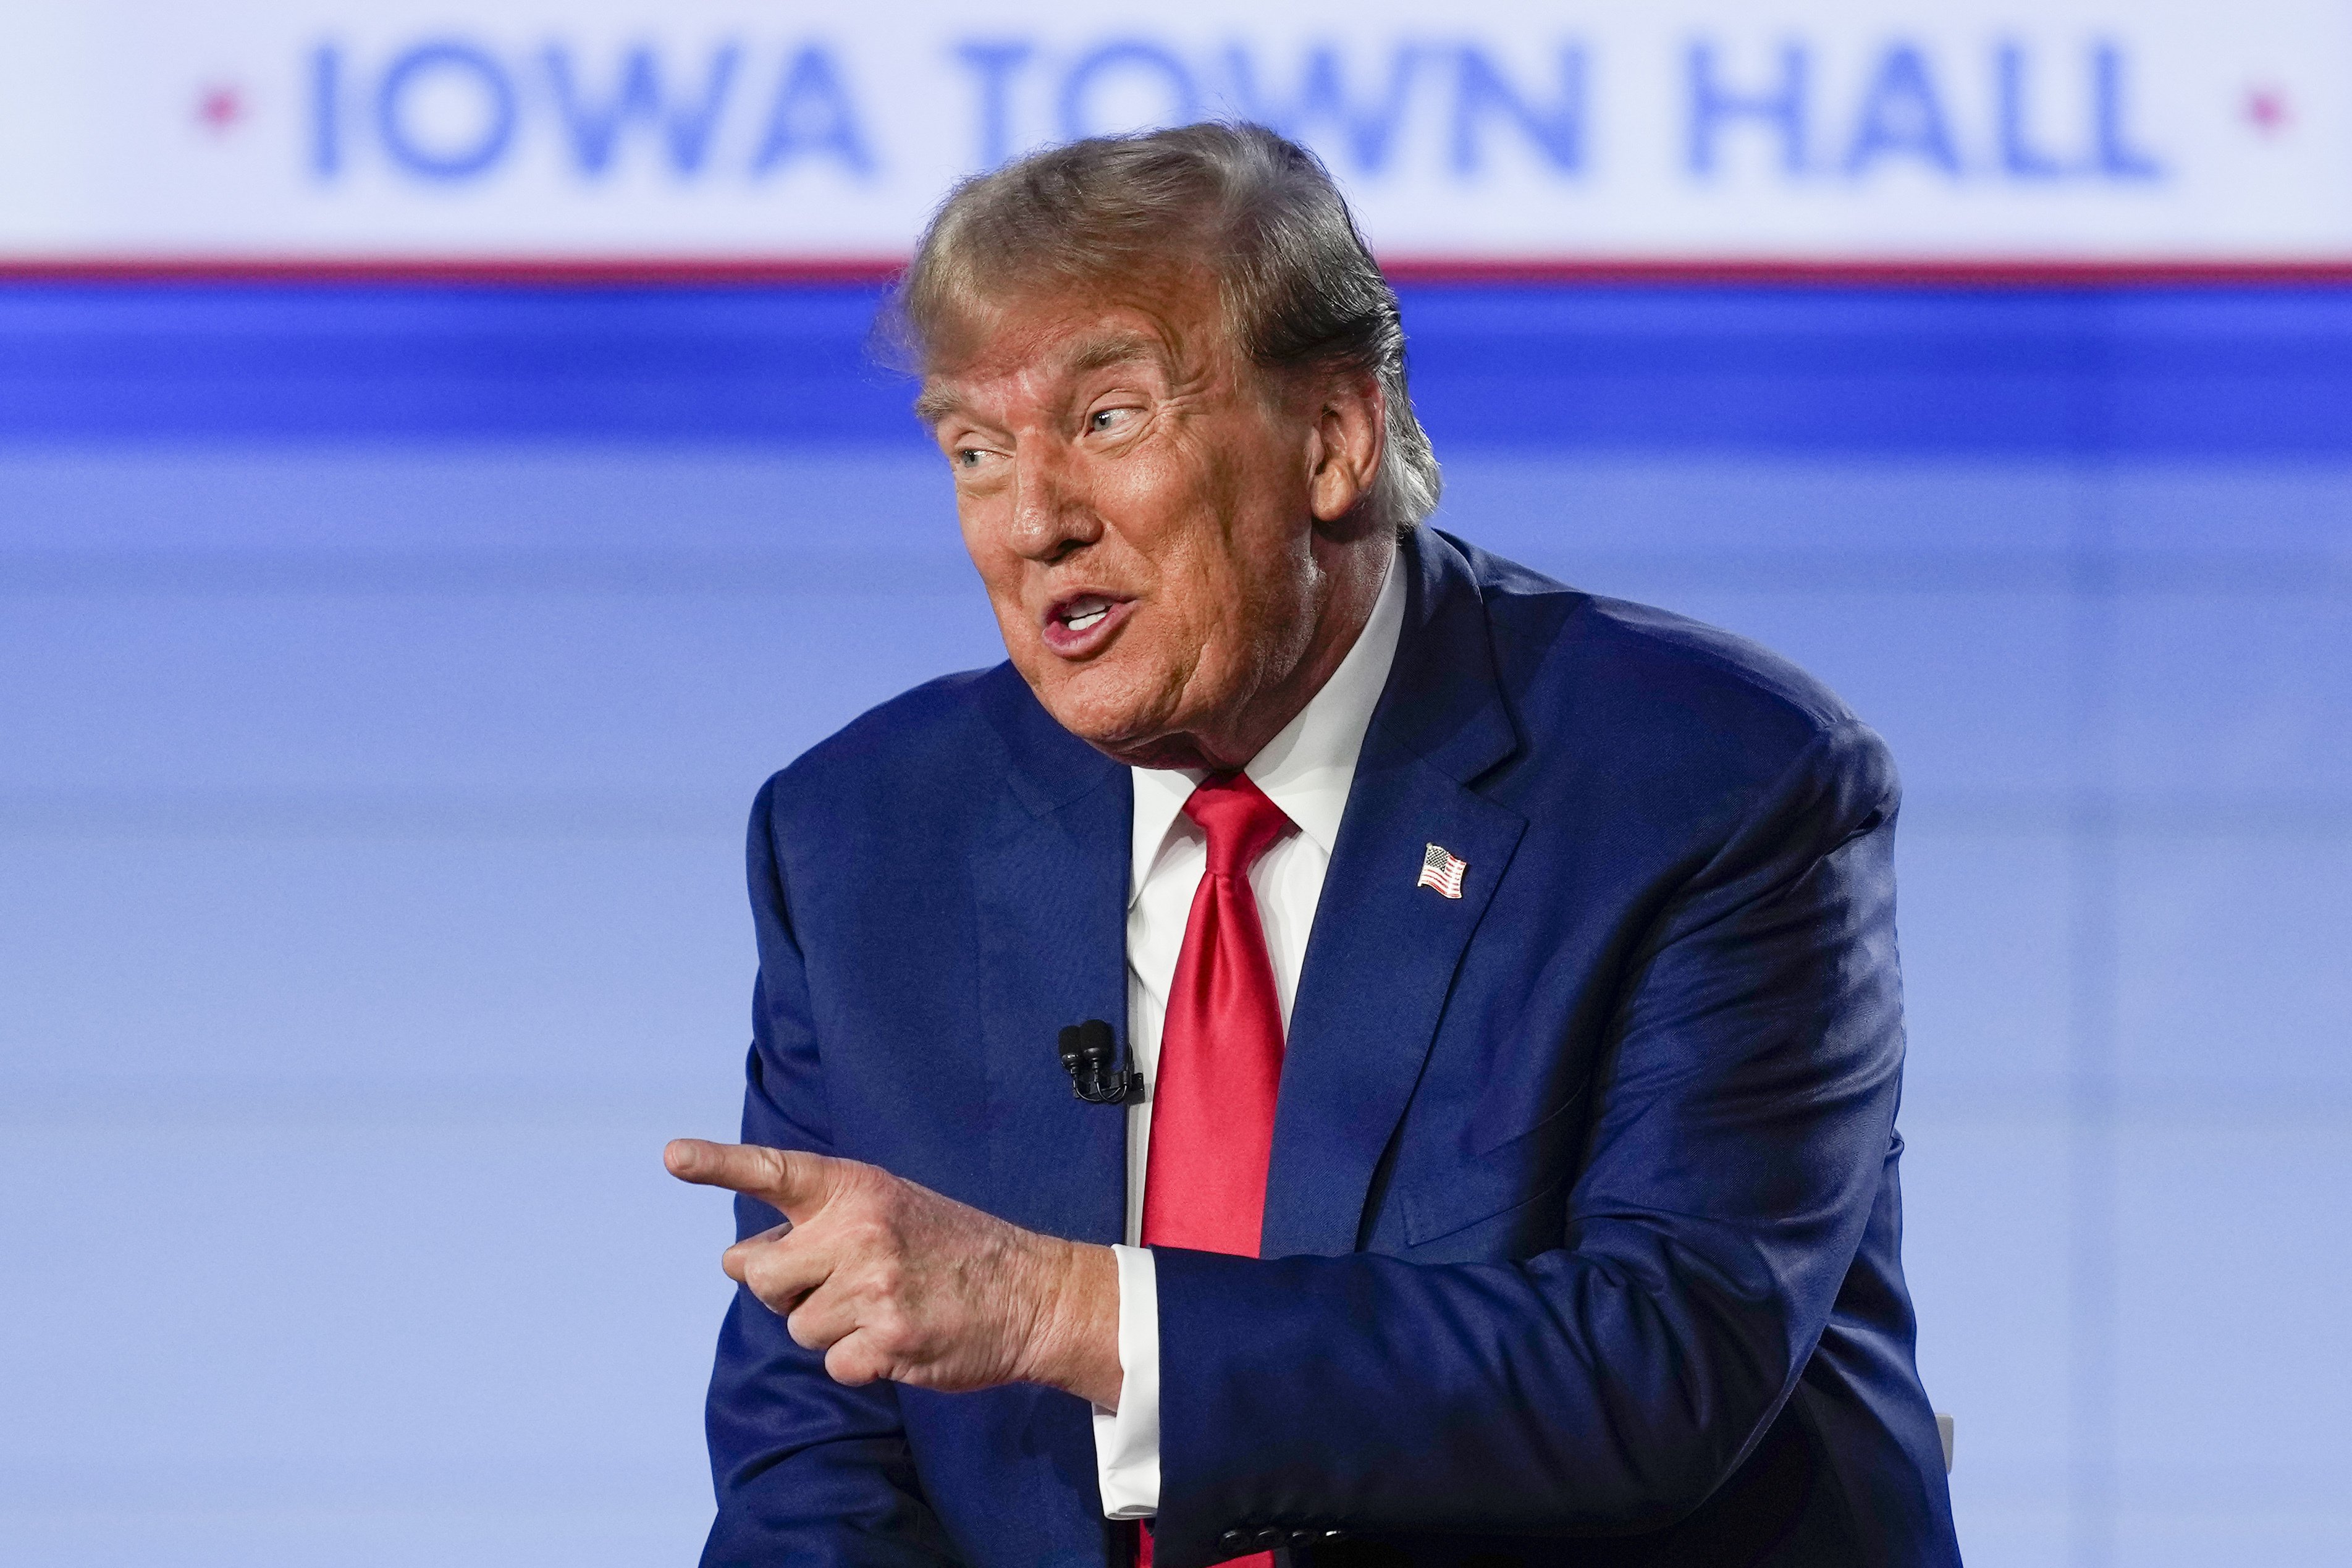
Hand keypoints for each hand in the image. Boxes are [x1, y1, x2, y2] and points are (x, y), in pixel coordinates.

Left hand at [664, 1139, 1121, 1406]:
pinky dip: (859, 1362)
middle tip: (835, 1285)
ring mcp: (874, 1285)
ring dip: (830, 1329)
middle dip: (784, 1290)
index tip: (672, 1156)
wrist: (1030, 1292)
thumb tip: (738, 1262)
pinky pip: (832, 1364)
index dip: (719, 1165)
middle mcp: (860, 1230)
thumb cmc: (948, 1251)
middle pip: (760, 1275)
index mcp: (857, 1189)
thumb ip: (815, 1226)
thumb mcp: (887, 1211)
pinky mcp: (887, 1340)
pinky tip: (899, 1340)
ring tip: (883, 1309)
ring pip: (796, 1327)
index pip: (775, 1171)